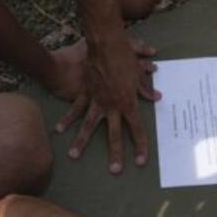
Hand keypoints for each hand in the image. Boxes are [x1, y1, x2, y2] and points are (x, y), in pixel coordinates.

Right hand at [54, 31, 157, 174]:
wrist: (106, 46)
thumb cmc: (126, 57)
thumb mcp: (140, 73)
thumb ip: (145, 88)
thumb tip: (157, 97)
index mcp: (128, 103)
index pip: (137, 128)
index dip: (140, 145)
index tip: (141, 161)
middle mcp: (112, 106)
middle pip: (114, 134)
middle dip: (115, 153)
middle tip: (115, 171)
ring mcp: (96, 101)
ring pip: (89, 126)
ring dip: (81, 141)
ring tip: (74, 155)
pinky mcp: (85, 93)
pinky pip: (75, 109)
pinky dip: (67, 119)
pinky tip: (59, 130)